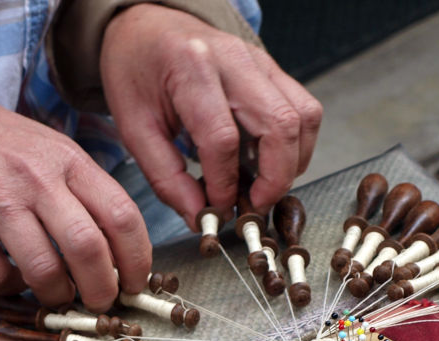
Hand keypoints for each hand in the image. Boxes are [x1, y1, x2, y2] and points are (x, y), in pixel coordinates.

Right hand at [0, 84, 150, 310]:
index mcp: (68, 160)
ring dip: (56, 295)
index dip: (137, 261)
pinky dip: (9, 288)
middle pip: (88, 248)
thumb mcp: (50, 151)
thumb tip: (121, 253)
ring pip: (43, 270)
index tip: (135, 284)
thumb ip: (84, 193)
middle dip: (101, 290)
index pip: (122, 216)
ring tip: (55, 295)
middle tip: (99, 303)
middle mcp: (35, 176)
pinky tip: (10, 277)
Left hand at [99, 5, 321, 222]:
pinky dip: (296, 146)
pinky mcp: (273, 69)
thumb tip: (199, 216)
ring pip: (303, 118)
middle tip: (254, 206)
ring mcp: (260, 61)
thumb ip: (166, 176)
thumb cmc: (137, 72)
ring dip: (292, 163)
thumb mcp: (134, 127)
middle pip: (279, 126)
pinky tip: (269, 163)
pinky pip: (304, 111)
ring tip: (263, 187)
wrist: (147, 28)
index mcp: (190, 67)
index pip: (223, 138)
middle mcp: (233, 59)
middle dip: (274, 179)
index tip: (217, 207)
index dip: (225, 183)